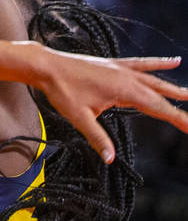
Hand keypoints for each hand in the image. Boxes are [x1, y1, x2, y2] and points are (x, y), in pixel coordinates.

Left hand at [33, 46, 187, 162]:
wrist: (45, 65)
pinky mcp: (113, 64)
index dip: (177, 118)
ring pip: (153, 79)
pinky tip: (172, 61)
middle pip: (159, 93)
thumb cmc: (61, 90)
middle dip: (179, 105)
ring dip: (172, 87)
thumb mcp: (78, 117)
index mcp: (122, 88)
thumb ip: (97, 137)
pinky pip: (140, 64)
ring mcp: (120, 68)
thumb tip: (110, 159)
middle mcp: (125, 76)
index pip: (157, 107)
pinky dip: (157, 63)